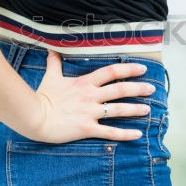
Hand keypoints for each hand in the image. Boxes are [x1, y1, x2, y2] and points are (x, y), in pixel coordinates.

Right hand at [32, 51, 154, 143]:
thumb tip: (52, 51)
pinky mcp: (87, 129)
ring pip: (119, 110)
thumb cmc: (42, 96)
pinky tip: (138, 134)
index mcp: (85, 83)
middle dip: (138, 88)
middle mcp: (91, 96)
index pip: (111, 72)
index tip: (142, 68)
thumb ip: (55, 64)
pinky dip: (125, 134)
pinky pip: (110, 132)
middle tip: (152, 89)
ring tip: (148, 109)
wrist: (34, 116)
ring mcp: (90, 113)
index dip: (128, 69)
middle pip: (120, 90)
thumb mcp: (51, 77)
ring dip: (135, 109)